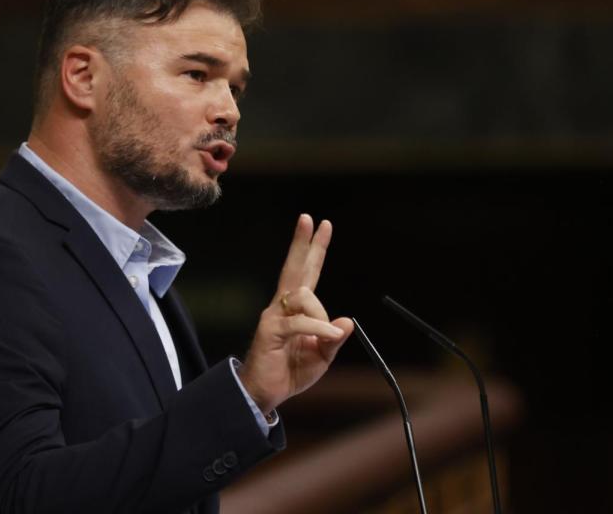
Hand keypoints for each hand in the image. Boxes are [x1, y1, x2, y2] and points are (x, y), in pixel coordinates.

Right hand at [237, 214, 353, 414]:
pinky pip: (300, 322)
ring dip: (322, 315)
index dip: (315, 250)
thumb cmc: (289, 372)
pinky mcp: (270, 330)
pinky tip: (328, 336)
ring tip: (328, 336)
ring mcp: (274, 316)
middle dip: (302, 243)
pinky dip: (318, 328)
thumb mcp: (321, 356)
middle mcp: (282, 306)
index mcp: (296, 309)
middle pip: (294, 268)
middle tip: (309, 219)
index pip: (307, 273)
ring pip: (304, 296)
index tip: (322, 225)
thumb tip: (347, 321)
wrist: (264, 394)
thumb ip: (333, 339)